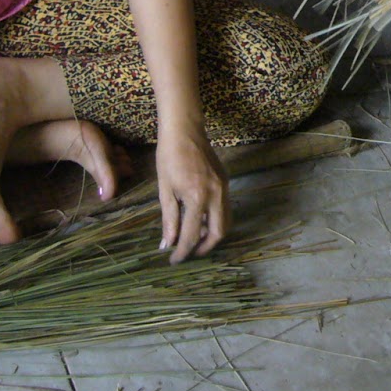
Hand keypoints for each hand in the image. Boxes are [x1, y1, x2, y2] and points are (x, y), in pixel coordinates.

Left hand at [156, 122, 229, 262]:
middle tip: (189, 253)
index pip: (192, 235)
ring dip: (212, 234)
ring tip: (194, 237)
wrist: (185, 130)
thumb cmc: (169, 157)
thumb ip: (169, 219)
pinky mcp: (225, 182)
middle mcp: (216, 195)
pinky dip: (214, 219)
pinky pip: (224, 208)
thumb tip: (168, 244)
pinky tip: (199, 219)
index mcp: (197, 197)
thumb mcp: (165, 190)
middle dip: (204, 247)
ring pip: (226, 221)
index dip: (182, 251)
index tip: (173, 260)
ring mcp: (224, 188)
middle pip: (219, 233)